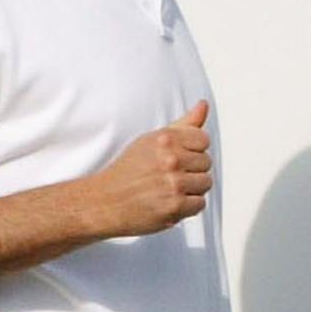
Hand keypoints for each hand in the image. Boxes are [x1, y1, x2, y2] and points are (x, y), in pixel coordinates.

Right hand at [93, 102, 212, 238]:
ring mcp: (173, 183)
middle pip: (206, 162)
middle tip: (167, 176)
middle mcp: (170, 159)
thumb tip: (203, 104)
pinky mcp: (175, 206)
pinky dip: (187, 206)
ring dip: (190, 189)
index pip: (203, 139)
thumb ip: (183, 124)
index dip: (191, 151)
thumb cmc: (128, 170)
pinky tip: (168, 202)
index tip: (175, 157)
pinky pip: (199, 203)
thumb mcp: (151, 140)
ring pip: (205, 183)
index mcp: (165, 139)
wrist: (104, 202)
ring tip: (167, 189)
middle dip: (190, 170)